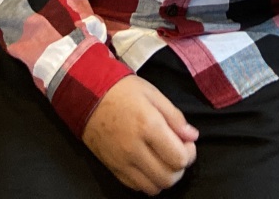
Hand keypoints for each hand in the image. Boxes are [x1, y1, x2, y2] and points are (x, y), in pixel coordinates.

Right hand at [81, 75, 197, 193]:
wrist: (86, 95)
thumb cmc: (122, 90)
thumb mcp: (153, 93)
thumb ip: (175, 116)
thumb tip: (192, 136)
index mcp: (148, 126)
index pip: (179, 158)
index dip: (189, 153)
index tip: (186, 142)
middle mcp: (135, 149)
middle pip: (169, 178)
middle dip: (179, 167)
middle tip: (176, 151)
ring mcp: (122, 161)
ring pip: (153, 187)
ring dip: (164, 177)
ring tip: (162, 160)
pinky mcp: (112, 168)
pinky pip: (136, 187)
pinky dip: (147, 181)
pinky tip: (148, 164)